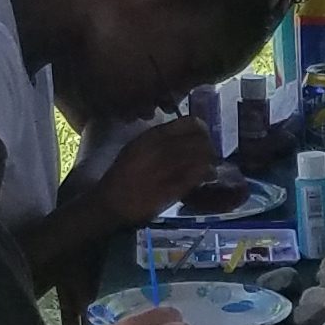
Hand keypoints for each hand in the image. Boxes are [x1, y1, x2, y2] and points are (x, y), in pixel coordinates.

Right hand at [95, 117, 217, 226]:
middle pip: (202, 139)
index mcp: (154, 135)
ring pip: (204, 157)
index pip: (190, 123)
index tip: (202, 136)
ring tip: (208, 168)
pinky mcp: (176, 186)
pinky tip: (205, 178)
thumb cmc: (124, 173)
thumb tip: (183, 135)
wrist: (114, 201)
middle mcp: (164, 148)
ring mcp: (170, 168)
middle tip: (208, 154)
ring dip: (210, 161)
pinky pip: (200, 175)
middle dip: (208, 146)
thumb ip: (159, 138)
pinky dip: (206, 174)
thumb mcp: (137, 146)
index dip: (201, 129)